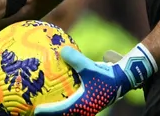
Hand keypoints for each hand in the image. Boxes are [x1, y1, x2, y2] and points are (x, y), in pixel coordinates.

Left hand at [34, 44, 156, 115]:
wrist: (123, 79)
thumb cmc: (106, 75)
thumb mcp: (90, 67)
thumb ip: (76, 60)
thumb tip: (63, 51)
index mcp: (82, 104)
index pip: (61, 111)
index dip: (48, 112)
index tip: (36, 110)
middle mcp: (83, 108)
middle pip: (64, 114)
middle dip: (51, 114)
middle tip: (37, 110)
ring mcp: (87, 106)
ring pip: (70, 111)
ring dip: (59, 109)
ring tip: (46, 104)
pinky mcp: (90, 101)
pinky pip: (74, 103)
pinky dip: (66, 101)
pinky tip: (61, 92)